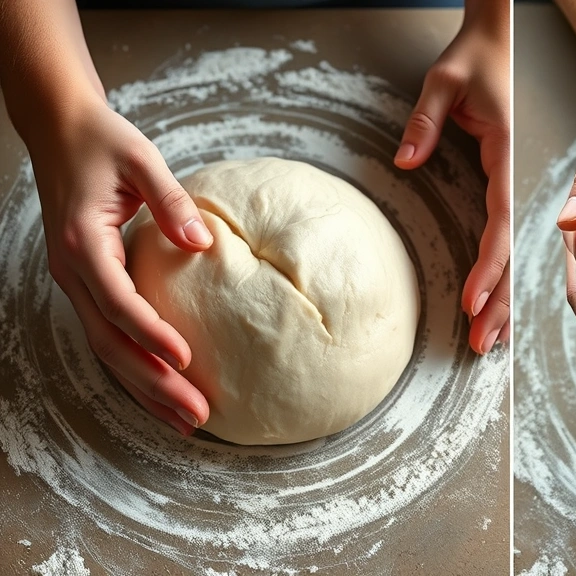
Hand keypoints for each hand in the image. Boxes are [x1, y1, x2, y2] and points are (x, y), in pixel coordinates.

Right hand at [29, 96, 212, 435]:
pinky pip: (110, 336)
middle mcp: (74, 272)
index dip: (151, 333)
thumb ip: (171, 200)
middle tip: (196, 414)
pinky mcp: (89, 286)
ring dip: (146, 388)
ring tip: (186, 421)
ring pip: (108, 350)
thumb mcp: (141, 159)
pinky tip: (165, 390)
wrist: (61, 130)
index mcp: (84, 244)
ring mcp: (77, 284)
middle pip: (112, 342)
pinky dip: (136, 368)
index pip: (118, 301)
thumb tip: (203, 241)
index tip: (186, 358)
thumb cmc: (103, 142)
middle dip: (153, 382)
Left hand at [395, 3, 509, 354]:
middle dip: (500, 302)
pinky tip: (494, 302)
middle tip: (482, 344)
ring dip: (504, 298)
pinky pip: (504, 236)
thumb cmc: (478, 57)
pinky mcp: (502, 184)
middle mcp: (514, 176)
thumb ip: (426, 119)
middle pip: (512, 252)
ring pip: (513, 252)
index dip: (490, 267)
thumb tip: (405, 160)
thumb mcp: (446, 81)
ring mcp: (511, 183)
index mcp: (505, 156)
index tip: (474, 302)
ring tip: (491, 340)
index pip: (500, 223)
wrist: (500, 38)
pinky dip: (501, 273)